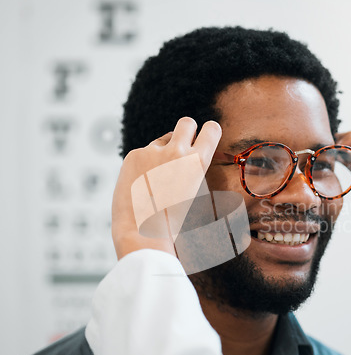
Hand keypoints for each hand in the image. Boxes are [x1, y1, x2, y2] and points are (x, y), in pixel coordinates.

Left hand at [111, 117, 221, 259]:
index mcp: (198, 162)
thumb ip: (194, 170)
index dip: (209, 131)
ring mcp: (153, 151)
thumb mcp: (195, 194)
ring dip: (163, 152)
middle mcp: (177, 151)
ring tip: (158, 179)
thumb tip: (190, 155)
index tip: (206, 135)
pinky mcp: (134, 154)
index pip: (212, 129)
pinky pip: (144, 153)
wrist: (143, 231)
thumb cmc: (173, 221)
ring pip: (162, 140)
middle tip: (182, 147)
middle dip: (188, 130)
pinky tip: (141, 184)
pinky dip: (144, 164)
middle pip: (187, 123)